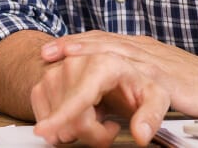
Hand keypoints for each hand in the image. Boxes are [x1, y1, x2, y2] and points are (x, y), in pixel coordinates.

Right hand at [30, 51, 169, 146]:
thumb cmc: (133, 83)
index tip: (45, 130)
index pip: (80, 96)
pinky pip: (42, 114)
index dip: (63, 116)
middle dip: (89, 132)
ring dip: (74, 128)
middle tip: (109, 128)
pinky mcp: (43, 81)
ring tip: (95, 117)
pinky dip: (58, 122)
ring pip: (55, 117)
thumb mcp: (154, 97)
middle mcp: (75, 63)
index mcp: (103, 64)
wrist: (115, 72)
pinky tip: (78, 114)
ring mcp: (56, 71)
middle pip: (71, 115)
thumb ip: (150, 116)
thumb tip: (141, 135)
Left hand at [41, 31, 197, 117]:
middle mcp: (145, 52)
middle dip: (72, 47)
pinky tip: (117, 100)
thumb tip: (107, 96)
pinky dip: (138, 103)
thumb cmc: (196, 86)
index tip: (51, 49)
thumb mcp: (154, 78)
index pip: (102, 41)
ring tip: (66, 63)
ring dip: (89, 60)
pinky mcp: (172, 84)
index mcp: (140, 50)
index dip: (75, 43)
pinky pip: (151, 92)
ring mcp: (158, 66)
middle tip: (47, 54)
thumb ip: (130, 82)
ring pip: (117, 58)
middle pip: (102, 43)